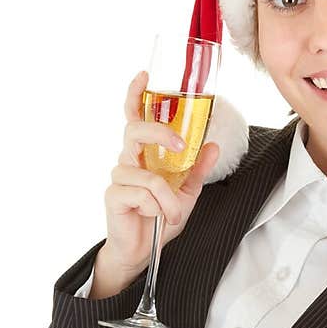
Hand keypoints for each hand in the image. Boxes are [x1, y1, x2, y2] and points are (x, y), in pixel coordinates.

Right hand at [101, 69, 220, 275]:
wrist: (143, 252)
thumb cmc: (158, 219)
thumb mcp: (187, 193)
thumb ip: (196, 169)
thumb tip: (212, 146)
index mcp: (144, 155)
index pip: (135, 117)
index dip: (136, 95)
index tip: (145, 75)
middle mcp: (128, 160)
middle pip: (135, 131)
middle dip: (158, 133)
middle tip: (179, 146)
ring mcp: (119, 177)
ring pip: (149, 176)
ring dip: (168, 199)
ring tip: (170, 214)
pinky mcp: (114, 196)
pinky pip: (143, 194)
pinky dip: (157, 208)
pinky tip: (154, 217)